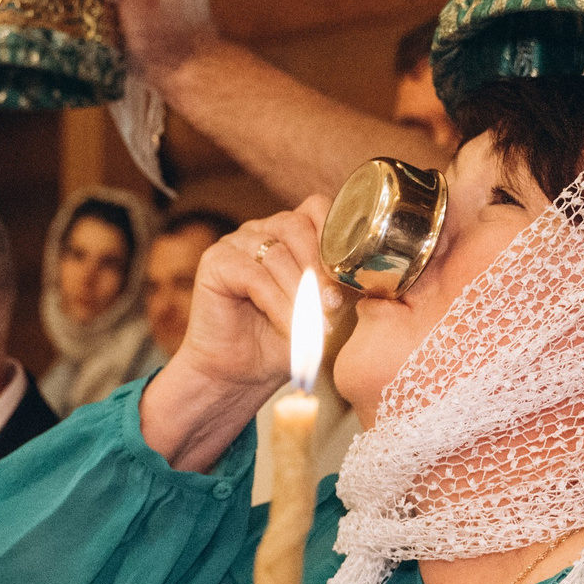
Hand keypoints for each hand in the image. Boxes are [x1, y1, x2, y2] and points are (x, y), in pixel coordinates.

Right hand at [142, 199, 339, 473]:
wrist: (238, 374)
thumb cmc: (281, 343)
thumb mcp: (322, 313)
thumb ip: (340, 289)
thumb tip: (368, 279)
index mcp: (289, 233)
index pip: (317, 208)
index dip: (337, 236)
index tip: (351, 277)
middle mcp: (261, 231)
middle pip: (298, 227)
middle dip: (322, 269)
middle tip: (335, 306)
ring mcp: (235, 243)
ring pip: (278, 254)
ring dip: (302, 294)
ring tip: (316, 325)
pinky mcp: (215, 262)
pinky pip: (254, 276)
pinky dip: (278, 304)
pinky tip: (291, 328)